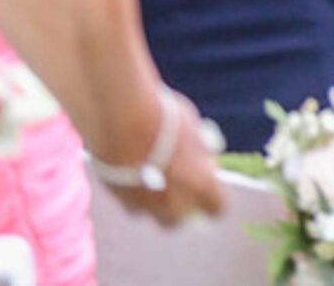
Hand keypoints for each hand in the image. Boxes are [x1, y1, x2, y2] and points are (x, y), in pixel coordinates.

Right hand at [105, 91, 224, 226]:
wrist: (120, 115)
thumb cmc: (163, 116)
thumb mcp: (192, 130)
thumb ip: (197, 153)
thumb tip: (203, 160)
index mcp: (200, 185)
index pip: (217, 207)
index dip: (213, 197)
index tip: (209, 183)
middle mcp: (172, 204)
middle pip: (178, 219)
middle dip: (179, 207)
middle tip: (179, 186)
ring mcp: (141, 205)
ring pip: (150, 213)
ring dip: (153, 201)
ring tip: (153, 176)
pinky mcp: (116, 198)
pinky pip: (129, 202)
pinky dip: (132, 191)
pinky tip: (133, 171)